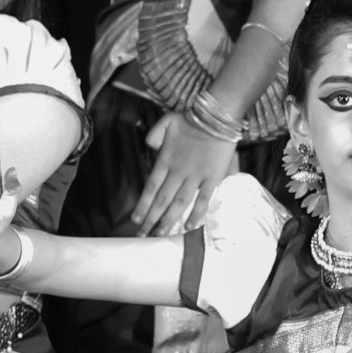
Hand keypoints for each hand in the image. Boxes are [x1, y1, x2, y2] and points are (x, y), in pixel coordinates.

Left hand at [131, 110, 237, 232]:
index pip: (150, 187)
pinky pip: (203, 200)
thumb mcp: (166, 122)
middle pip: (161, 200)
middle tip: (143, 235)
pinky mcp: (212, 178)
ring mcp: (195, 176)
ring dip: (169, 221)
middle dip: (151, 219)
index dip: (143, 205)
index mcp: (165, 160)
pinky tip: (189, 228)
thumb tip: (149, 147)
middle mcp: (177, 172)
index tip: (136, 219)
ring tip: (161, 235)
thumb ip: (154, 136)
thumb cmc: (190, 119)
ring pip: (179, 204)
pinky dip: (196, 215)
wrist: (215, 116)